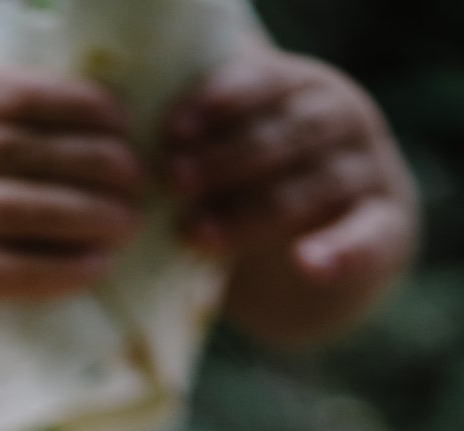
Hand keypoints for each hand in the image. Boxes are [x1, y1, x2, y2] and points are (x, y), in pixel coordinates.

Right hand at [0, 62, 142, 326]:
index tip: (120, 123)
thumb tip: (73, 116)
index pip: (17, 96)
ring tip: (126, 223)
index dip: (80, 108)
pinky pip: (5, 270)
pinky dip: (56, 270)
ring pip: (23, 209)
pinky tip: (92, 269)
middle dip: (96, 164)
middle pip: (29, 151)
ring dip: (86, 217)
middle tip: (138, 179)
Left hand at [164, 50, 415, 342]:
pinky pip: (366, 238)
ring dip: (251, 213)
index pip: (264, 84)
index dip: (217, 104)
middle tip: (173, 181)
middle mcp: (344, 120)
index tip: (170, 132)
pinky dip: (338, 251)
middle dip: (225, 158)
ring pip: (310, 187)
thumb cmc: (265, 186)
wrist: (338, 241)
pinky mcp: (386, 229)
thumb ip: (204, 135)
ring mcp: (368, 173)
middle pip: (285, 135)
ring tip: (197, 236)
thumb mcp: (241, 149)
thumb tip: (127, 126)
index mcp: (306, 89)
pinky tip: (306, 263)